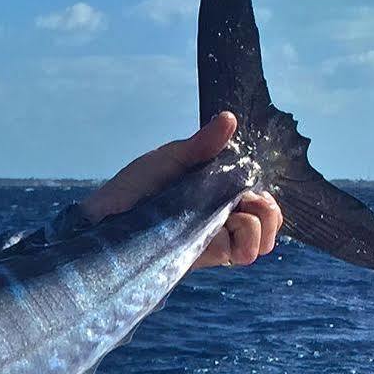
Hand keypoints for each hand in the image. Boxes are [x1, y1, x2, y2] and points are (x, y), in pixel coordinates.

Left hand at [77, 111, 282, 271]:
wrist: (103, 224)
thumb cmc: (132, 189)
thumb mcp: (169, 160)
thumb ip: (201, 144)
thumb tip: (229, 118)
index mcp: (212, 190)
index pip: (255, 193)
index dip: (263, 192)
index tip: (254, 188)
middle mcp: (217, 215)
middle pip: (267, 218)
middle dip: (270, 211)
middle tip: (251, 202)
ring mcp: (213, 236)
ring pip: (261, 239)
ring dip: (262, 226)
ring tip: (240, 216)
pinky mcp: (206, 255)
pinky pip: (243, 253)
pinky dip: (249, 241)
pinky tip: (232, 228)